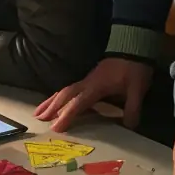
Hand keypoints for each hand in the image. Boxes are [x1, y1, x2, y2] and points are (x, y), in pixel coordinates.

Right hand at [35, 57, 153, 131]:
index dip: (66, 115)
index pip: (78, 103)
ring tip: (39, 112)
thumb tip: (129, 126)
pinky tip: (56, 101)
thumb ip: (133, 107)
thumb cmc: (134, 67)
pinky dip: (59, 96)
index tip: (55, 128)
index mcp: (96, 87)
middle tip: (37, 118)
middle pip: (64, 95)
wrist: (133, 46)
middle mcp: (87, 83)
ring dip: (51, 101)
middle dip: (51, 107)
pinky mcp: (90, 78)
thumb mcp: (138, 88)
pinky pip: (70, 89)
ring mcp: (87, 79)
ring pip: (64, 90)